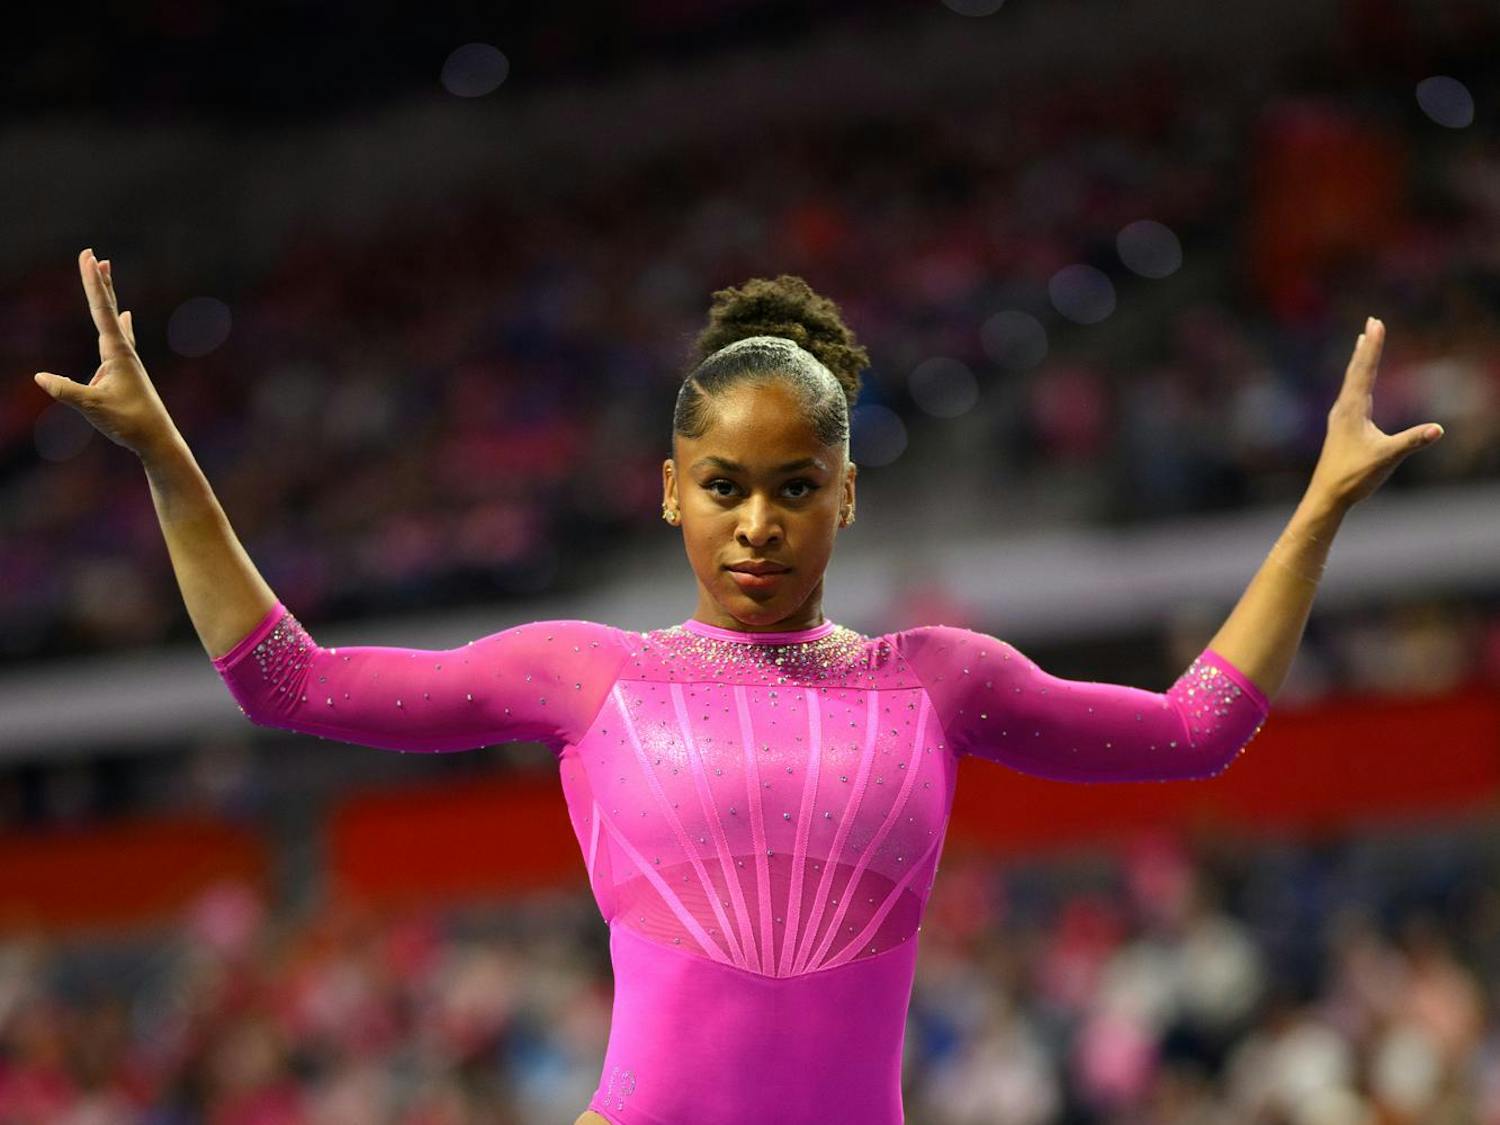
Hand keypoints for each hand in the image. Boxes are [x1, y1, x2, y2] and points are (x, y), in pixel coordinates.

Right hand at [33, 249, 179, 456]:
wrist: (158, 440)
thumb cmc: (129, 423)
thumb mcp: (93, 407)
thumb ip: (66, 390)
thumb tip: (40, 377)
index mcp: (118, 354)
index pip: (102, 311)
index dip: (93, 283)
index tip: (89, 257)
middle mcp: (125, 352)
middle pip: (110, 309)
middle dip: (101, 282)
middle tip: (96, 256)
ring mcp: (127, 361)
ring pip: (115, 321)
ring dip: (108, 297)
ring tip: (106, 273)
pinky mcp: (128, 372)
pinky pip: (121, 339)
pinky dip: (121, 323)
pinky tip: (127, 318)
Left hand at [1307, 317, 1443, 508]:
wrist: (1327, 496)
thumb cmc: (1353, 476)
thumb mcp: (1386, 458)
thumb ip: (1411, 442)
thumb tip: (1437, 429)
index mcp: (1353, 410)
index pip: (1364, 371)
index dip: (1373, 347)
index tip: (1376, 323)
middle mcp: (1344, 409)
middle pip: (1356, 370)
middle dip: (1366, 346)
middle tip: (1372, 321)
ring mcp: (1340, 418)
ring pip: (1351, 381)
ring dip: (1360, 360)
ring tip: (1363, 342)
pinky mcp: (1341, 428)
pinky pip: (1350, 394)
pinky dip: (1356, 379)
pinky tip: (1358, 384)